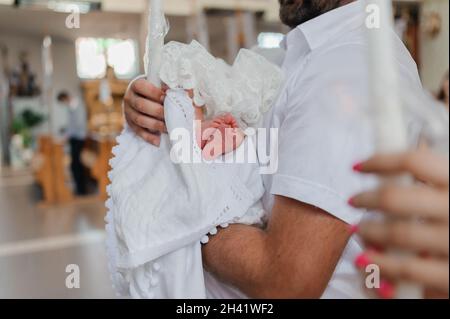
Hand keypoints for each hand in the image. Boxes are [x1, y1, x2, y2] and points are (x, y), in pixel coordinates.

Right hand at [123, 77, 166, 145]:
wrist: (142, 97)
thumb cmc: (155, 90)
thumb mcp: (160, 85)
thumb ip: (172, 87)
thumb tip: (188, 91)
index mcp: (136, 85)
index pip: (142, 87)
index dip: (154, 92)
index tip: (167, 96)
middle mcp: (130, 98)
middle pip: (141, 105)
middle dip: (157, 111)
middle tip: (170, 114)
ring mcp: (128, 112)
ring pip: (139, 120)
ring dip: (155, 125)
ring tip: (167, 128)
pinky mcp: (130, 124)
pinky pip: (138, 132)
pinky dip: (148, 137)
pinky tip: (158, 141)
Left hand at [349, 150, 448, 297]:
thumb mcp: (448, 194)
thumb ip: (428, 184)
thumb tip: (383, 173)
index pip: (414, 161)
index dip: (379, 161)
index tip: (357, 166)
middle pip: (395, 198)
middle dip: (366, 199)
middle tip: (353, 201)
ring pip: (396, 233)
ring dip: (369, 231)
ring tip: (358, 230)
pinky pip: (406, 269)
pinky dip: (379, 263)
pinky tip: (363, 259)